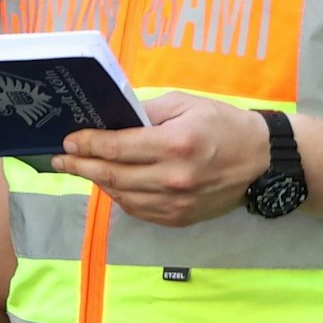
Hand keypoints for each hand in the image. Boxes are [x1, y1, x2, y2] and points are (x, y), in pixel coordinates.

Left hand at [51, 93, 271, 226]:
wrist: (262, 161)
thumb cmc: (223, 125)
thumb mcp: (185, 104)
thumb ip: (146, 111)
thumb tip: (111, 120)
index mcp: (174, 144)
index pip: (116, 148)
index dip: (87, 145)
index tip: (68, 142)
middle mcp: (173, 178)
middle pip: (112, 175)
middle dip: (81, 167)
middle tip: (59, 161)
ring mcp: (176, 203)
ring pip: (121, 196)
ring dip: (98, 182)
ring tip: (83, 169)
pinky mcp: (179, 218)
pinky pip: (138, 210)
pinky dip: (120, 196)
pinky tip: (112, 184)